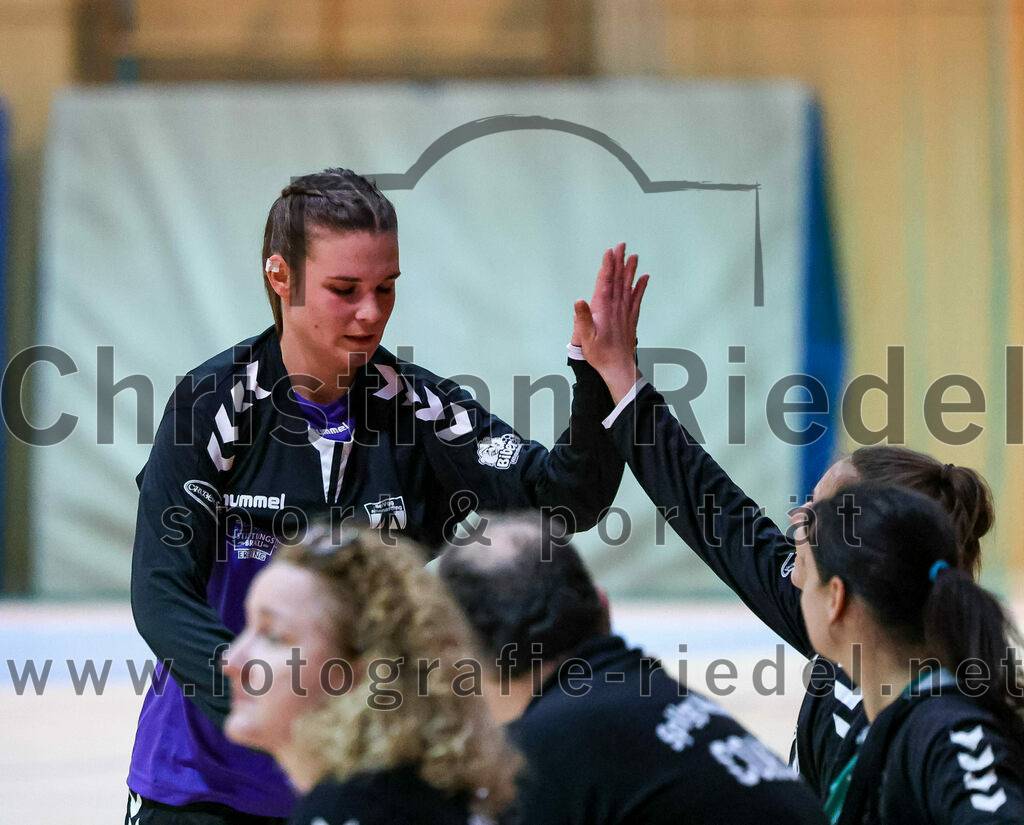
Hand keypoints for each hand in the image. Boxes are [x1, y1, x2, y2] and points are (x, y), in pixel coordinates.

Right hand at [573, 243, 648, 403]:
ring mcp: (625, 312)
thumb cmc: (599, 353)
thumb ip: (582, 319)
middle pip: (618, 280)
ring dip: (630, 270)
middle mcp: (616, 307)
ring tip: (634, 256)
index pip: (605, 283)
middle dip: (619, 262)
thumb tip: (578, 300)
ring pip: (628, 286)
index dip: (607, 266)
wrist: (618, 367)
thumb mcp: (585, 338)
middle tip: (622, 245)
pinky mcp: (631, 319)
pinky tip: (644, 278)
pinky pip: (637, 299)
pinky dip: (641, 287)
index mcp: (603, 309)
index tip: (609, 251)